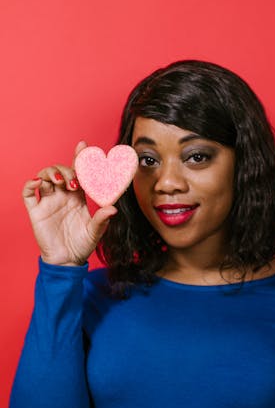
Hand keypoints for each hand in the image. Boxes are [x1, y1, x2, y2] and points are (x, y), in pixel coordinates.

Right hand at [22, 140, 118, 265]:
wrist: (68, 261)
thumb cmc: (82, 245)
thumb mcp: (95, 232)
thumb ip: (102, 220)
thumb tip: (113, 208)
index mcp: (78, 197)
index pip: (78, 172)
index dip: (79, 158)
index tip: (83, 145)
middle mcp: (62, 195)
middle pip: (61, 171)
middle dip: (67, 171)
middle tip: (75, 182)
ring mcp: (48, 202)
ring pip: (44, 177)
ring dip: (51, 173)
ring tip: (60, 181)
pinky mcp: (36, 212)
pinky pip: (28, 193)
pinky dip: (30, 184)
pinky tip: (38, 182)